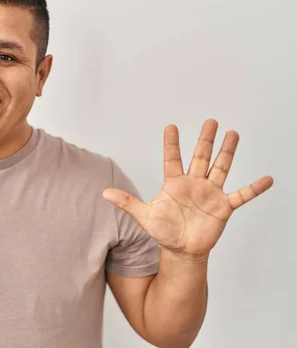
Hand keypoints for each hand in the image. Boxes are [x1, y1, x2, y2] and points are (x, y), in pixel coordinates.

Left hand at [103, 119, 273, 258]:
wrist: (181, 251)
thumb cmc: (163, 231)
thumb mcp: (143, 216)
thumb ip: (126, 203)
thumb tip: (104, 193)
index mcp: (174, 183)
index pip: (172, 158)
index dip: (171, 144)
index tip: (170, 126)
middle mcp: (193, 184)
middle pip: (200, 157)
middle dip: (205, 139)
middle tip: (210, 121)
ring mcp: (210, 193)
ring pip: (220, 168)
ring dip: (227, 152)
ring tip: (233, 134)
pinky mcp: (223, 207)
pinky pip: (241, 195)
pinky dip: (254, 188)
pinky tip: (267, 179)